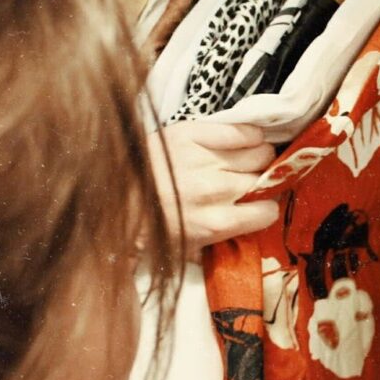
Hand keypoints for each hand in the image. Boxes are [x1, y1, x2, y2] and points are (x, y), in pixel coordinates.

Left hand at [149, 122, 278, 253]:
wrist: (110, 195)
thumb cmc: (150, 224)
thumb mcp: (187, 248)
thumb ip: (221, 243)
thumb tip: (251, 236)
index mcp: (216, 223)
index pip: (268, 212)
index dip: (265, 208)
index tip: (258, 205)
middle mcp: (216, 190)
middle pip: (267, 179)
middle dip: (262, 181)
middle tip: (249, 182)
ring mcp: (205, 159)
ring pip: (261, 152)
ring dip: (258, 157)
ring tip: (244, 160)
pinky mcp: (194, 133)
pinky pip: (242, 131)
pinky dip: (249, 135)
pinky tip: (242, 141)